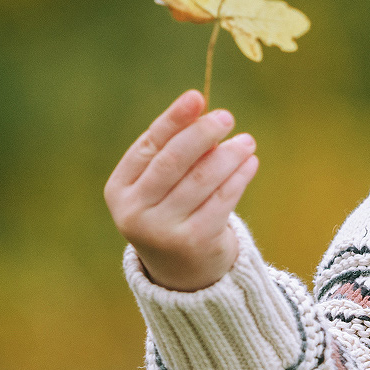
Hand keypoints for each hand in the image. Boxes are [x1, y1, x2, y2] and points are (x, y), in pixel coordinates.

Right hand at [104, 89, 259, 290]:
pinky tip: (250, 163)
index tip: (196, 97)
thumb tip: (204, 111)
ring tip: (246, 141)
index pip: (147, 146)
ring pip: (202, 179)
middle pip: (172, 161)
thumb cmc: (170, 212)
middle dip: (202, 133)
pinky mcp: (194, 242)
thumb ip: (174, 152)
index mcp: (119, 190)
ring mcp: (163, 230)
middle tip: (226, 116)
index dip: (172, 119)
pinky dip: (239, 177)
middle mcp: (135, 212)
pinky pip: (222, 199)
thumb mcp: (160, 186)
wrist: (181, 273)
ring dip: (228, 154)